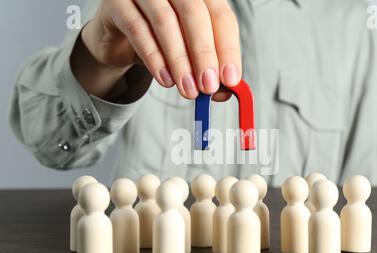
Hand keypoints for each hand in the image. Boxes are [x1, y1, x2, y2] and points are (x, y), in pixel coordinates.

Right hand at [82, 0, 241, 99]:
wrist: (118, 39)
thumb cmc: (159, 41)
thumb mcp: (188, 53)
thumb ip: (208, 68)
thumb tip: (225, 91)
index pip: (221, 16)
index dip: (227, 49)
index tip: (230, 79)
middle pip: (195, 13)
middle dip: (204, 54)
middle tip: (208, 86)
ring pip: (165, 20)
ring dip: (179, 60)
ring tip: (187, 89)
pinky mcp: (117, 2)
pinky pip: (137, 29)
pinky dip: (153, 58)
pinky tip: (165, 79)